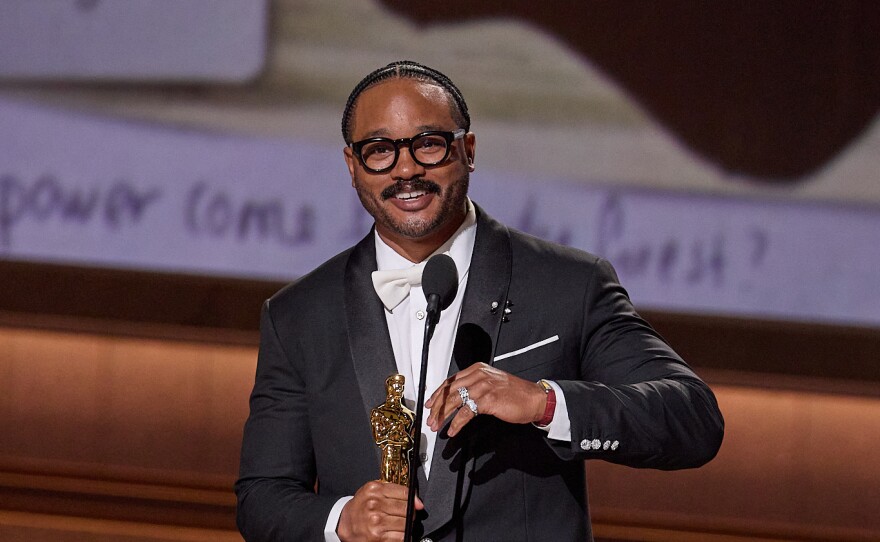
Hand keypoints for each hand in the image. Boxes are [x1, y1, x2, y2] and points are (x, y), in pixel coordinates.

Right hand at [337, 481, 422, 541]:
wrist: (344, 524)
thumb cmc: (360, 507)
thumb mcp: (371, 491)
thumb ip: (392, 491)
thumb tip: (417, 502)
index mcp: (374, 490)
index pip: (404, 492)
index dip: (413, 499)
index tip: (416, 504)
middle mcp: (374, 504)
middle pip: (406, 508)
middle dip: (410, 513)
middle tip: (406, 515)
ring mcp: (376, 521)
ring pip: (405, 523)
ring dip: (406, 526)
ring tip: (398, 524)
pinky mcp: (377, 536)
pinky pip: (401, 536)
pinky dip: (402, 536)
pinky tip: (396, 533)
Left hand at [425, 363, 546, 436]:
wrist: (534, 398)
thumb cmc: (516, 393)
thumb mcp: (492, 382)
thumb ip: (475, 385)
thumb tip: (457, 397)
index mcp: (477, 369)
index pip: (451, 381)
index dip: (438, 393)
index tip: (430, 404)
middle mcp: (478, 375)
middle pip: (449, 390)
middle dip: (437, 406)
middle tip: (430, 418)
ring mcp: (483, 386)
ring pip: (454, 401)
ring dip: (443, 415)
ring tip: (437, 425)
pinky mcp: (488, 399)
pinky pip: (466, 412)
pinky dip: (457, 423)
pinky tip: (453, 430)